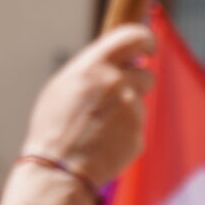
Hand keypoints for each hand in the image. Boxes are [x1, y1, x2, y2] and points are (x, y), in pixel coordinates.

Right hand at [20, 25, 152, 189]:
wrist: (59, 168)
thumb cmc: (54, 126)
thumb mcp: (64, 86)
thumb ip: (93, 70)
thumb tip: (118, 61)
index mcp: (93, 66)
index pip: (132, 36)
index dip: (145, 38)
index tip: (149, 45)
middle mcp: (116, 84)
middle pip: (145, 74)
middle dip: (137, 83)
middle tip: (120, 96)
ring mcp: (131, 109)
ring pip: (138, 103)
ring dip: (125, 111)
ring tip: (98, 127)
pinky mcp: (138, 133)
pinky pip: (136, 126)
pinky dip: (124, 132)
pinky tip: (103, 142)